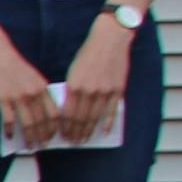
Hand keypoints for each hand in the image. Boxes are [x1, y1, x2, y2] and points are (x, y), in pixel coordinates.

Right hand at [0, 37, 58, 149]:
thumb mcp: (33, 77)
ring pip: (28, 123)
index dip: (56, 127)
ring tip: (30, 147)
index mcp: (43, 88)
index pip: (55, 113)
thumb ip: (39, 93)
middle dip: (44, 136)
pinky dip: (10, 130)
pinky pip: (9, 119)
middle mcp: (33, 93)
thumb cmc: (14, 65)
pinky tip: (9, 137)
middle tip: (43, 146)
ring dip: (30, 137)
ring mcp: (18, 96)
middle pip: (42, 121)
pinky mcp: (2, 98)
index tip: (55, 137)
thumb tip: (39, 115)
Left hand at [55, 21, 132, 144]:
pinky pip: (112, 111)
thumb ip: (72, 91)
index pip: (68, 114)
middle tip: (73, 143)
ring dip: (89, 131)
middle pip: (81, 119)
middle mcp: (89, 91)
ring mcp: (105, 91)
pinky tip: (103, 132)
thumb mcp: (74, 71)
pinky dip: (107, 123)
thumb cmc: (89, 54)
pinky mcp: (118, 90)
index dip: (66, 128)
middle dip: (76, 133)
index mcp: (74, 86)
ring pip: (95, 118)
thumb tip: (69, 111)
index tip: (63, 137)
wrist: (110, 39)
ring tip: (84, 140)